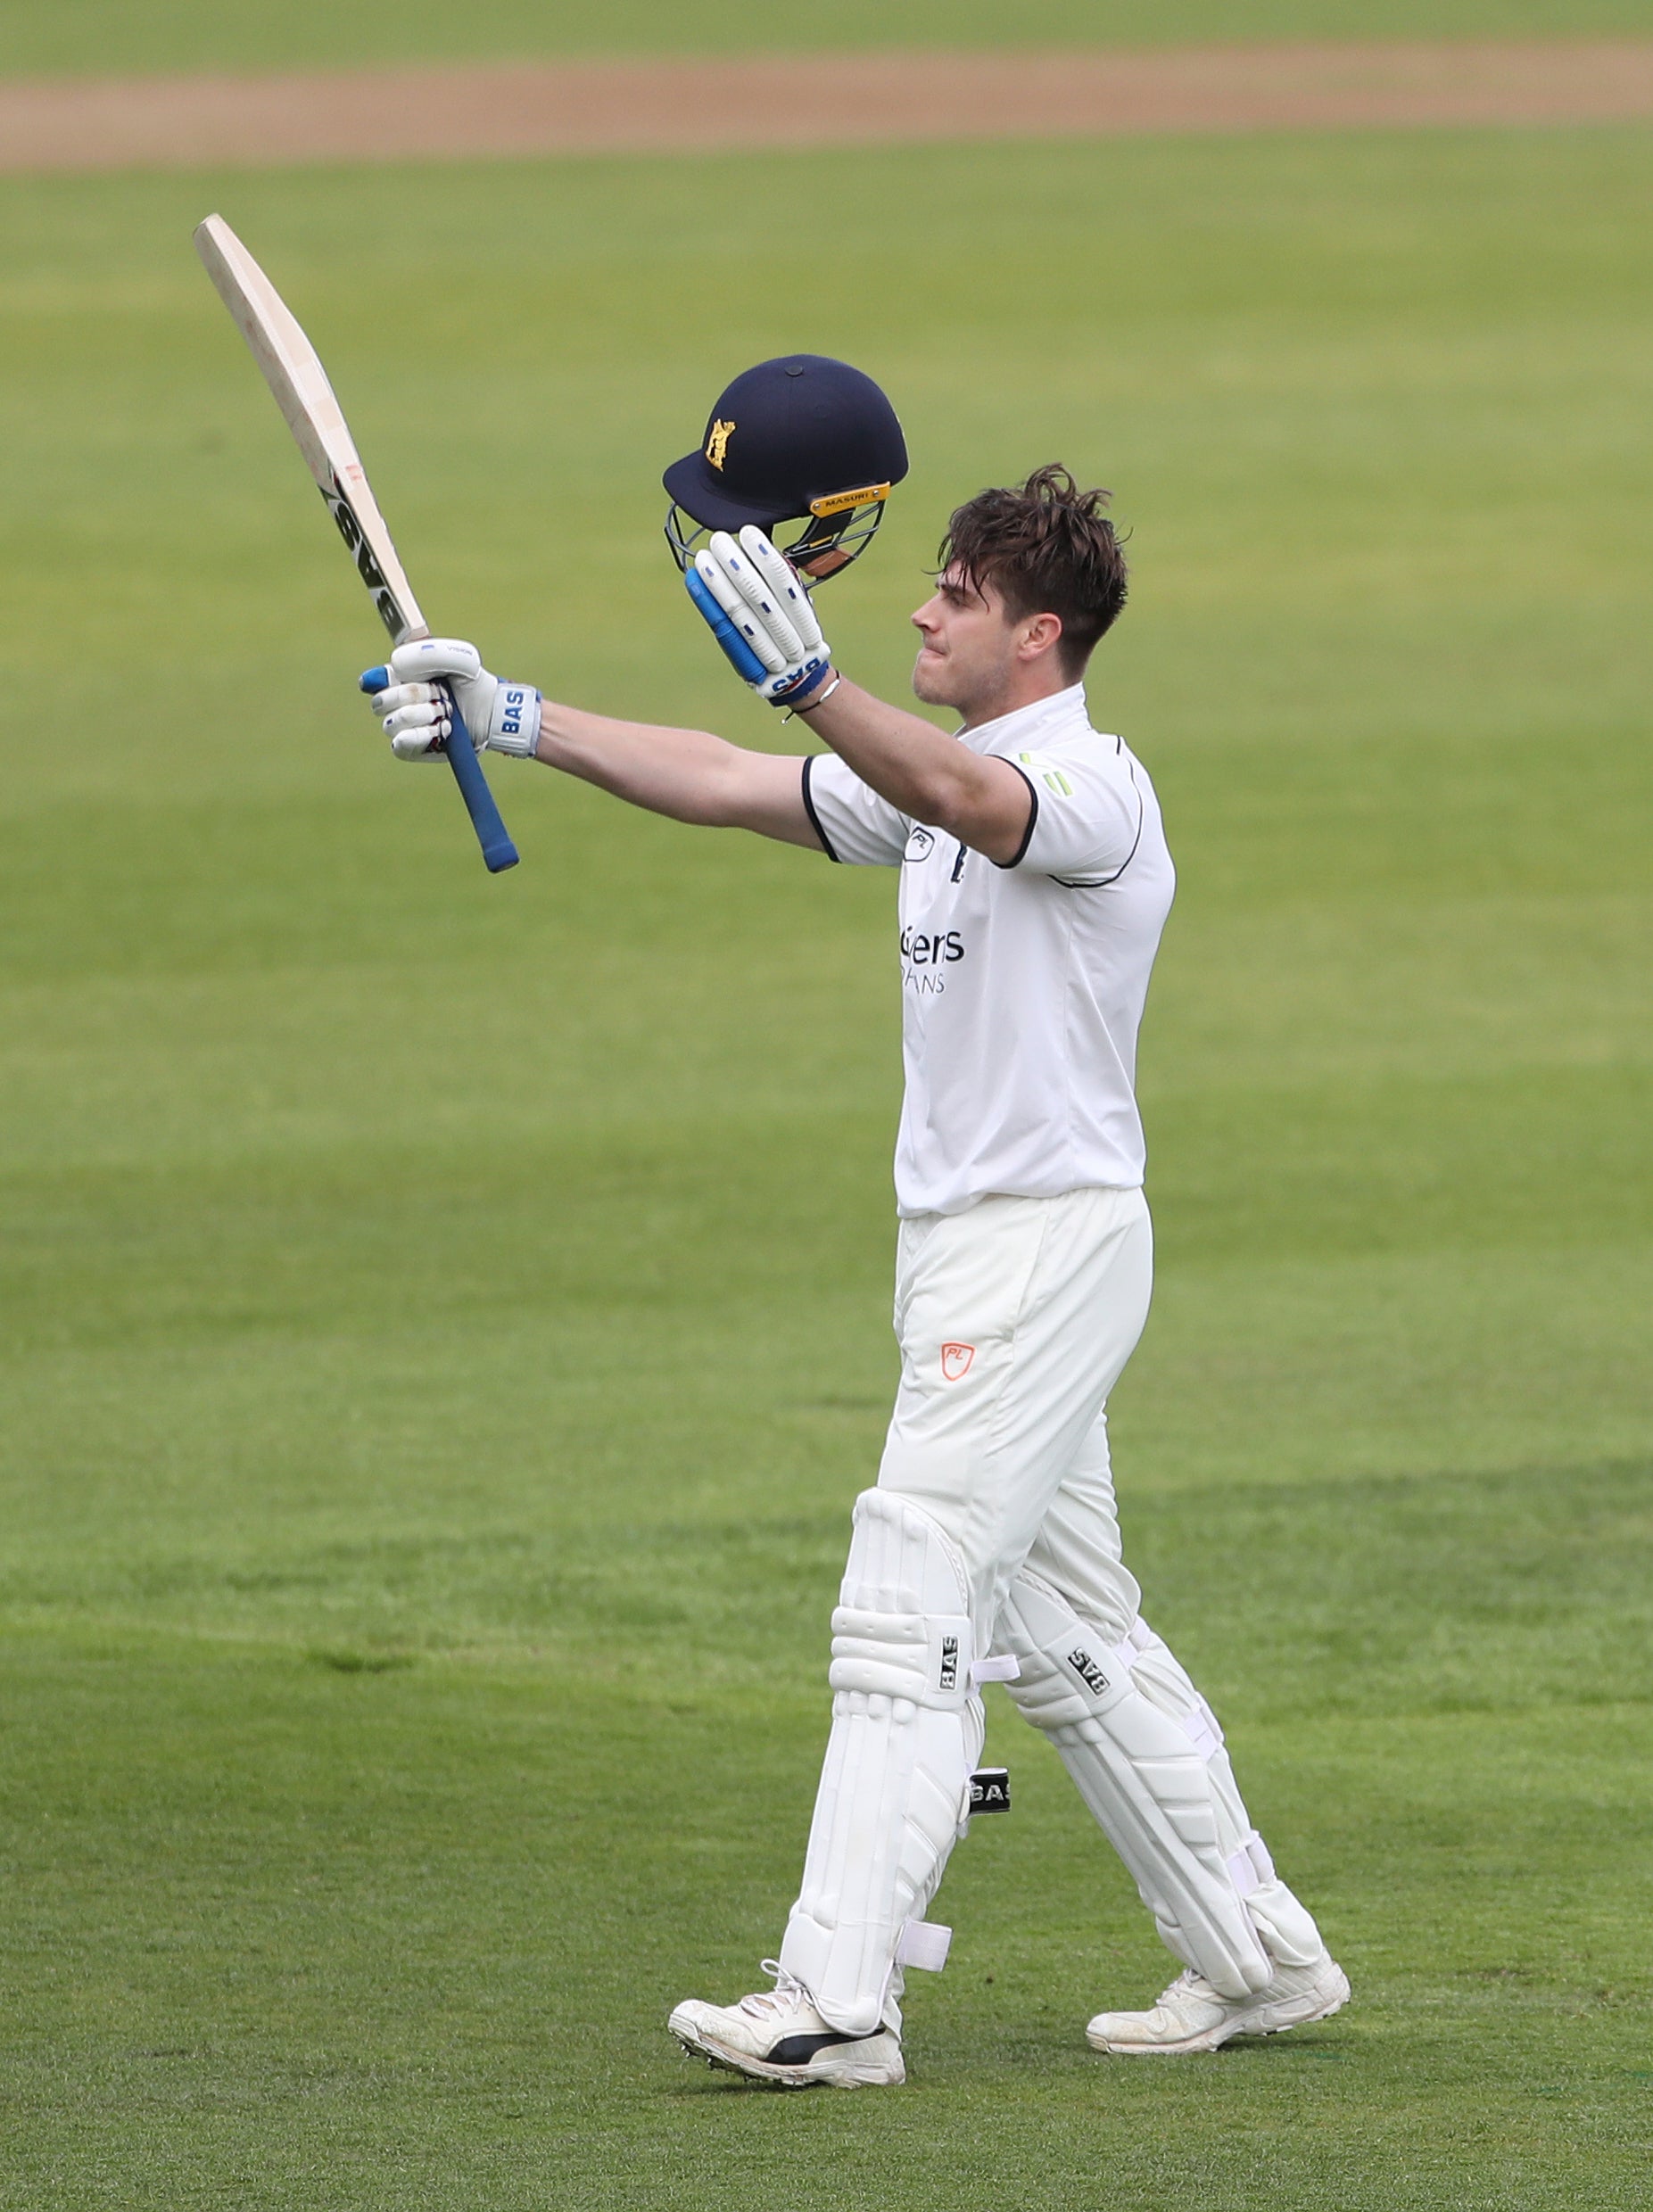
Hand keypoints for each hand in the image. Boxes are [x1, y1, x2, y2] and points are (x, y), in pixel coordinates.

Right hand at [359, 638, 541, 760]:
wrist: (491, 710)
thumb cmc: (472, 682)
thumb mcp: (458, 658)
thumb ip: (426, 653)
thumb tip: (394, 665)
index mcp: (399, 679)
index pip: (374, 680)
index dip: (385, 679)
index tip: (403, 676)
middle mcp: (397, 704)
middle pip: (381, 702)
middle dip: (413, 696)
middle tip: (441, 694)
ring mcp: (403, 728)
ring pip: (392, 723)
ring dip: (422, 716)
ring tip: (445, 712)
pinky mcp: (412, 750)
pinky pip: (400, 745)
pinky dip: (419, 736)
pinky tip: (440, 729)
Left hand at [686, 529, 832, 704]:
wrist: (799, 680)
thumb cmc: (796, 633)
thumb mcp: (801, 609)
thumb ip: (784, 587)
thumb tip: (760, 551)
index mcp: (805, 619)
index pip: (784, 583)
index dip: (765, 558)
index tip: (748, 533)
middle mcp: (787, 638)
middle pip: (758, 597)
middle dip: (737, 567)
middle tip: (719, 540)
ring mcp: (766, 653)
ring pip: (740, 614)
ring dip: (718, 584)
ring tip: (703, 557)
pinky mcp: (747, 662)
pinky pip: (724, 631)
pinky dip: (707, 604)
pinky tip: (693, 581)